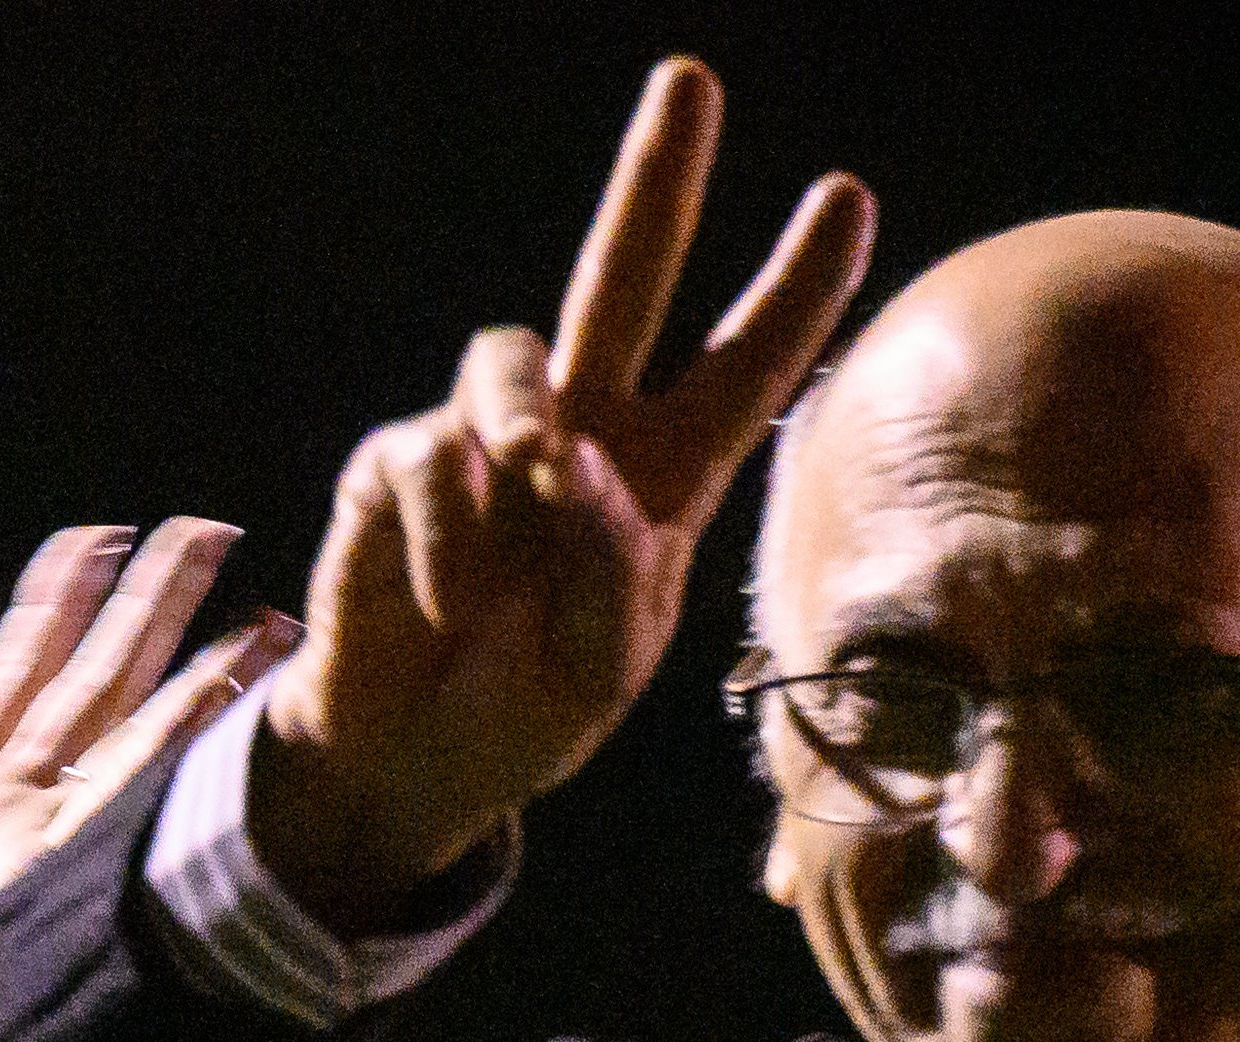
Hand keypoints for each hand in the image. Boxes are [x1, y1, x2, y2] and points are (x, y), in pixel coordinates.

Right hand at [252, 57, 873, 926]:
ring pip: (511, 354)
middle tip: (690, 80)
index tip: (847, 197)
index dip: (793, 289)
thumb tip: (561, 457)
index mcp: (658, 480)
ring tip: (528, 491)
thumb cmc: (523, 713)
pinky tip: (444, 601)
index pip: (741, 370)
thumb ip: (607, 568)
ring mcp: (479, 439)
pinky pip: (425, 457)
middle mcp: (575, 434)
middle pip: (623, 275)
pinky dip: (443, 536)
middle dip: (656, 177)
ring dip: (523, 424)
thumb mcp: (602, 672)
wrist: (406, 763)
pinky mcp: (392, 467)